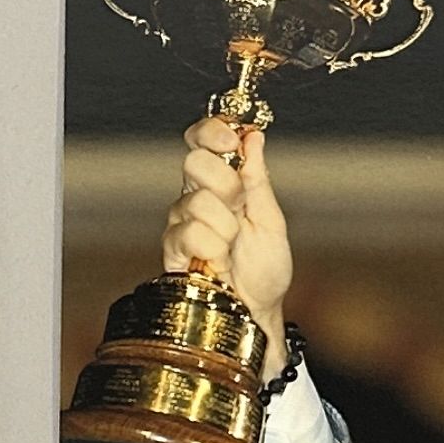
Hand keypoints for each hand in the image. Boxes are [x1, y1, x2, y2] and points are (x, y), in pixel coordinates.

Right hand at [161, 113, 292, 364]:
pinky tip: (219, 262)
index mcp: (221, 182)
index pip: (202, 139)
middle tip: (240, 210)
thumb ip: (258, 178)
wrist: (257, 310)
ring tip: (232, 246)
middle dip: (227, 185)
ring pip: (196, 201)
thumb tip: (253, 137)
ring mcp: (181, 223)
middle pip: (194, 161)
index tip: (233, 143)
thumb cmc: (265, 269)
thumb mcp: (271, 218)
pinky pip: (189, 232)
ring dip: (225, 227)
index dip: (213, 132)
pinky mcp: (172, 250)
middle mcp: (195, 197)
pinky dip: (213, 248)